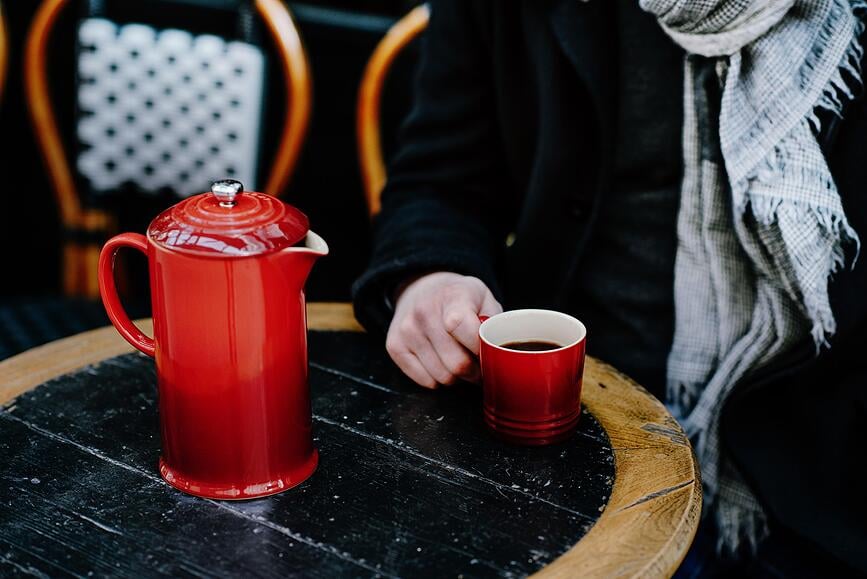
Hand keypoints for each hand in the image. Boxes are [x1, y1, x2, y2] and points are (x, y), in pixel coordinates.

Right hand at [386, 272, 501, 388]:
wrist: (422, 288)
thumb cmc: (458, 298)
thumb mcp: (483, 297)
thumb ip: (495, 322)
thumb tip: (499, 351)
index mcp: (452, 296)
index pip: (463, 329)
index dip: (480, 349)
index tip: (487, 352)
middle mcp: (424, 312)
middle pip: (456, 363)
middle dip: (475, 372)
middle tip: (479, 366)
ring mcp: (407, 330)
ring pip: (442, 377)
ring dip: (457, 377)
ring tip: (460, 362)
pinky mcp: (394, 346)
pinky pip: (425, 381)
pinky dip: (438, 379)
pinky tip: (441, 362)